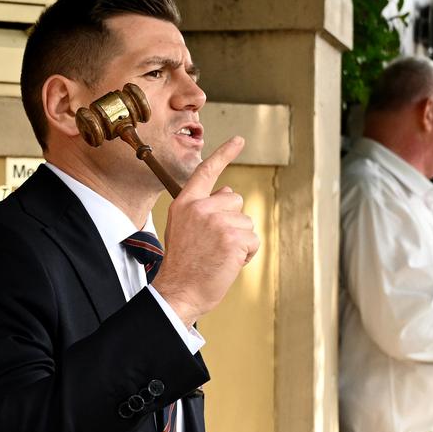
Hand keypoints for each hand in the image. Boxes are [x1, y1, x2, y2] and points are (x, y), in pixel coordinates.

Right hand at [153, 137, 260, 325]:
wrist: (178, 291)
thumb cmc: (184, 265)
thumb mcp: (184, 229)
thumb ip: (203, 208)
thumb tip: (228, 192)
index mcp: (185, 203)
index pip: (206, 172)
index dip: (224, 154)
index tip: (239, 140)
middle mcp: (200, 207)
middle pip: (235, 200)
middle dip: (233, 221)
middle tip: (215, 244)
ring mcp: (217, 221)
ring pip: (247, 223)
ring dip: (240, 241)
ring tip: (219, 256)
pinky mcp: (233, 238)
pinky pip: (253, 240)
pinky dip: (247, 254)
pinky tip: (228, 263)